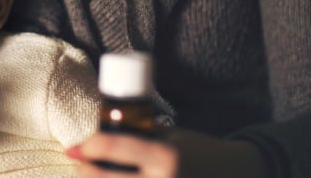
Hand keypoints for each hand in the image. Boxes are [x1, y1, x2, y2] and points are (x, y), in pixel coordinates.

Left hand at [66, 127, 269, 177]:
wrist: (235, 175)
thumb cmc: (197, 153)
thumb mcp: (171, 137)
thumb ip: (138, 137)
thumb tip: (96, 139)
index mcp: (166, 157)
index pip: (114, 145)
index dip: (88, 145)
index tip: (76, 146)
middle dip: (84, 171)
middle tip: (76, 164)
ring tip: (86, 176)